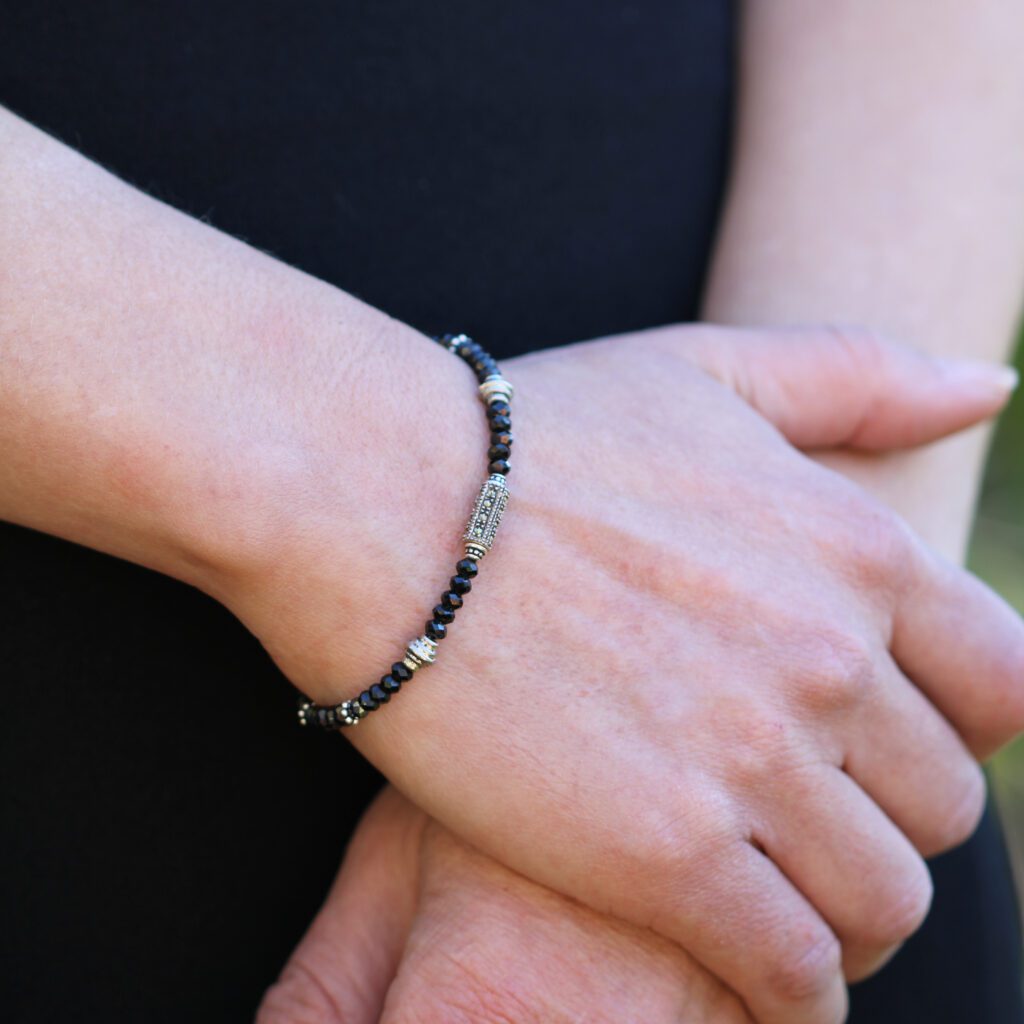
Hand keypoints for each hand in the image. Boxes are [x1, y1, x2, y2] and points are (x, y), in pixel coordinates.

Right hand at [225, 323, 1023, 1023]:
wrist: (389, 506)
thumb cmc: (537, 437)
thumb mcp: (709, 369)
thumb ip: (860, 375)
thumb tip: (988, 389)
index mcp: (857, 551)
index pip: (1001, 686)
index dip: (955, 727)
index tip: (886, 746)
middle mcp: (831, 659)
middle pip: (942, 803)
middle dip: (890, 821)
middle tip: (817, 828)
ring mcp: (755, 762)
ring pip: (883, 898)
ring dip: (848, 916)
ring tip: (789, 905)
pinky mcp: (668, 855)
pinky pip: (790, 970)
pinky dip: (790, 990)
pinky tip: (755, 976)